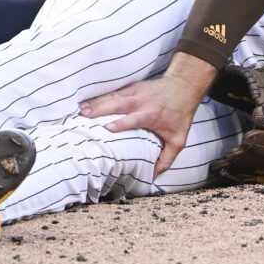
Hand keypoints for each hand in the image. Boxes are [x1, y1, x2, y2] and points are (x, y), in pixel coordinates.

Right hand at [79, 53, 217, 177]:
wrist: (184, 87)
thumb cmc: (180, 116)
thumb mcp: (178, 139)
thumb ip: (167, 159)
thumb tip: (154, 177)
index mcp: (153, 115)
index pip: (135, 118)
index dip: (121, 123)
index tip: (106, 128)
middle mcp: (142, 102)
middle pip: (119, 104)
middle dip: (101, 109)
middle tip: (84, 116)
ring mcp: (136, 92)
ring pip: (113, 96)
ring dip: (96, 103)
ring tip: (80, 110)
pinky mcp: (131, 87)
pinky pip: (112, 92)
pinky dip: (98, 97)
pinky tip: (85, 102)